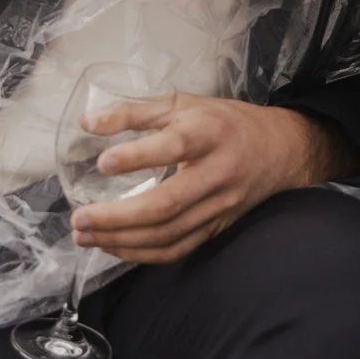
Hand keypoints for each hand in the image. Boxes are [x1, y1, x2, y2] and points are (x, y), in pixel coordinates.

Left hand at [71, 95, 354, 264]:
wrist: (280, 150)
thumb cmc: (225, 122)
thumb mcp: (185, 104)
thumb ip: (136, 111)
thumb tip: (88, 124)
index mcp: (210, 133)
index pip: (174, 146)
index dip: (138, 156)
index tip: (103, 163)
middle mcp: (217, 173)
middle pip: (167, 204)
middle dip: (117, 217)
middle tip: (79, 218)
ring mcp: (219, 207)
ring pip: (168, 234)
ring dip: (121, 240)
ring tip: (84, 236)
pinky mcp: (216, 228)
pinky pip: (176, 249)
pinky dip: (141, 254)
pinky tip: (113, 247)